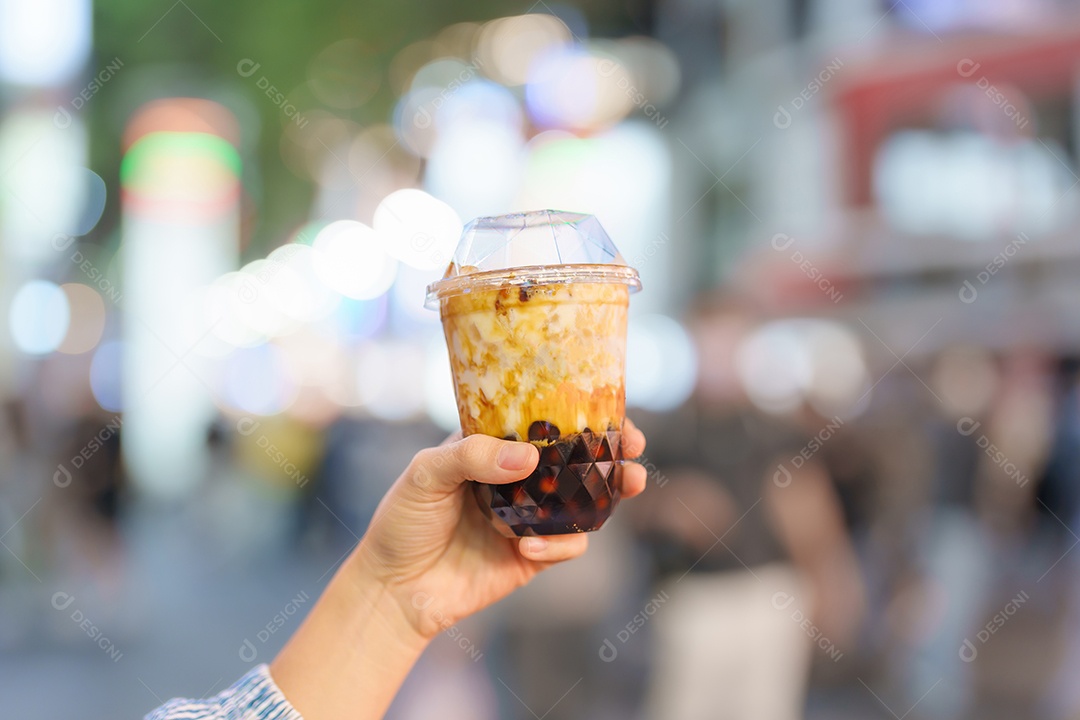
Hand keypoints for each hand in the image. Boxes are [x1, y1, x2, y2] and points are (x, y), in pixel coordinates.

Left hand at [354, 420, 647, 638]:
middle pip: (575, 459)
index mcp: (491, 447)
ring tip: (625, 485)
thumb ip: (472, 456)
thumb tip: (528, 456)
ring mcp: (528, 518)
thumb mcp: (425, 475)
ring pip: (583, 501)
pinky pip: (567, 544)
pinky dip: (559, 544)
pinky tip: (528, 549)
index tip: (607, 410)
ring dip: (607, 493)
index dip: (577, 413)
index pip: (541, 421)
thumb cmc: (402, 522)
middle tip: (632, 448)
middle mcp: (516, 479)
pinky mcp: (533, 557)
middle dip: (610, 452)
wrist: (394, 590)